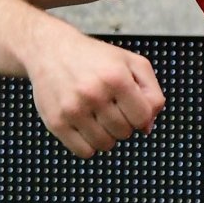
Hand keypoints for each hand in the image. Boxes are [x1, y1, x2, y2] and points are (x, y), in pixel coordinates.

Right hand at [22, 26, 165, 157]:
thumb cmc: (95, 58)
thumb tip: (148, 127)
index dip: (142, 115)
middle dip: (124, 124)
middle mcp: (93, 94)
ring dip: (107, 135)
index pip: (143, 117)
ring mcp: (72, 110)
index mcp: (116, 78)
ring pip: (105, 145)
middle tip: (113, 109)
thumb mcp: (133, 63)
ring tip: (99, 117)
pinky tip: (86, 127)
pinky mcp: (55, 122)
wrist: (51, 51)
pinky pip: (83, 152)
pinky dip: (89, 145)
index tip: (132, 107)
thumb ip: (152, 93)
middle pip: (124, 132)